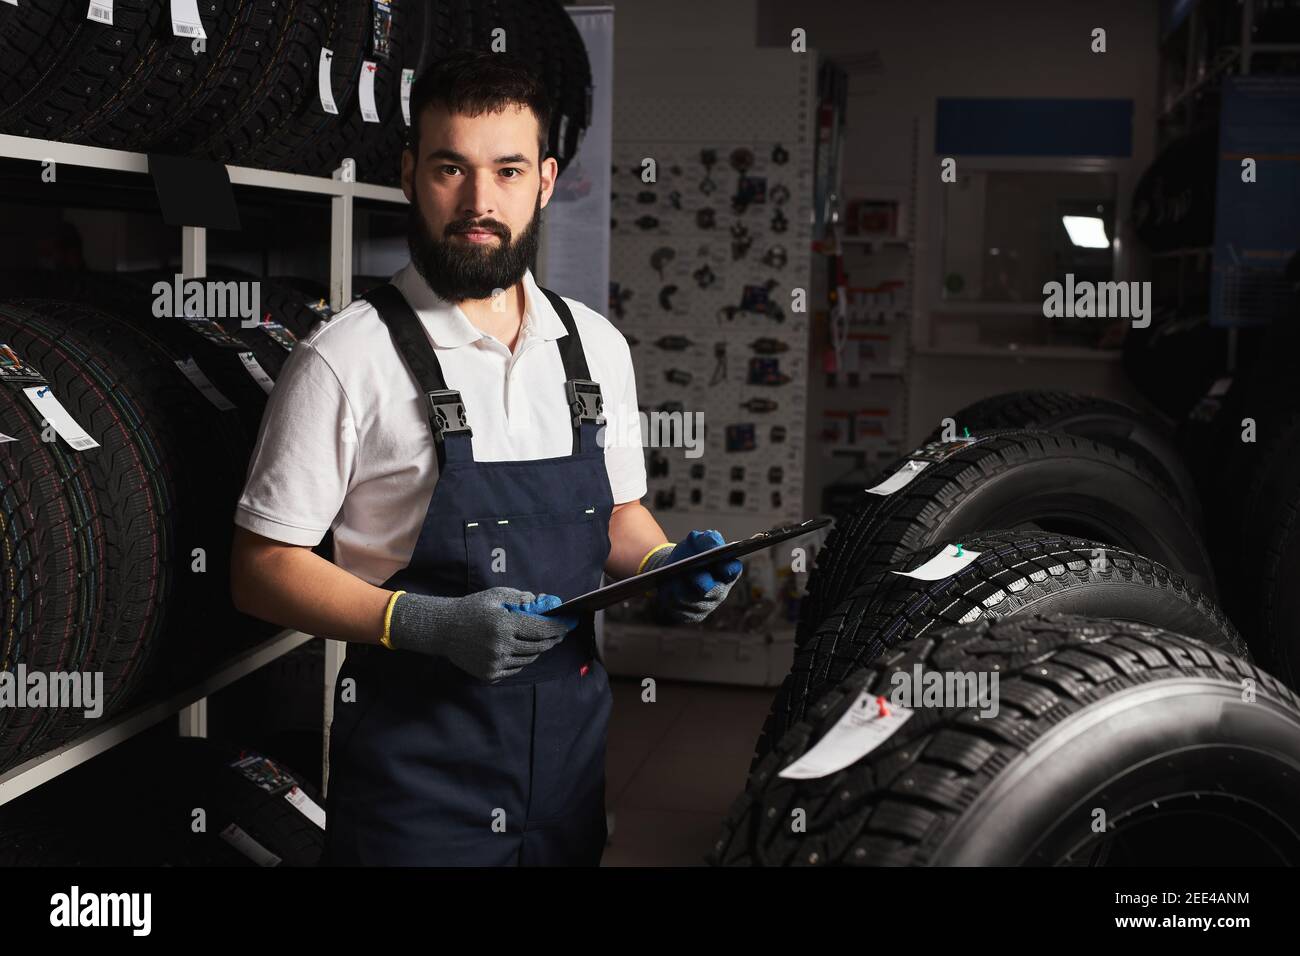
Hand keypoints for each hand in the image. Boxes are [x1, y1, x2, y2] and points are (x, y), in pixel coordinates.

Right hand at [387, 587, 579, 681]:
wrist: (444, 630)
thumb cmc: (472, 609)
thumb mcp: (496, 596)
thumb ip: (521, 598)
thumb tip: (544, 603)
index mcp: (503, 623)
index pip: (542, 628)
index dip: (559, 626)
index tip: (570, 622)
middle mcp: (500, 646)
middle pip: (539, 646)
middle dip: (553, 638)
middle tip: (560, 632)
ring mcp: (495, 663)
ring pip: (529, 658)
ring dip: (538, 648)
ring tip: (537, 638)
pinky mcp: (490, 675)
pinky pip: (516, 668)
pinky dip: (522, 658)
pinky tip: (518, 648)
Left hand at [640, 530, 742, 624]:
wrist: (673, 568)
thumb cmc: (688, 553)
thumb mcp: (696, 541)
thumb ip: (708, 539)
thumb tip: (715, 542)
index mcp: (726, 571)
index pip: (732, 570)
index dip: (727, 567)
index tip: (718, 560)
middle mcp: (720, 591)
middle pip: (713, 589)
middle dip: (703, 582)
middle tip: (695, 575)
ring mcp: (706, 606)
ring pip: (694, 600)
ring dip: (684, 590)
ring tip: (674, 581)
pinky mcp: (690, 616)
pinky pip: (681, 609)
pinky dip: (673, 599)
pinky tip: (667, 590)